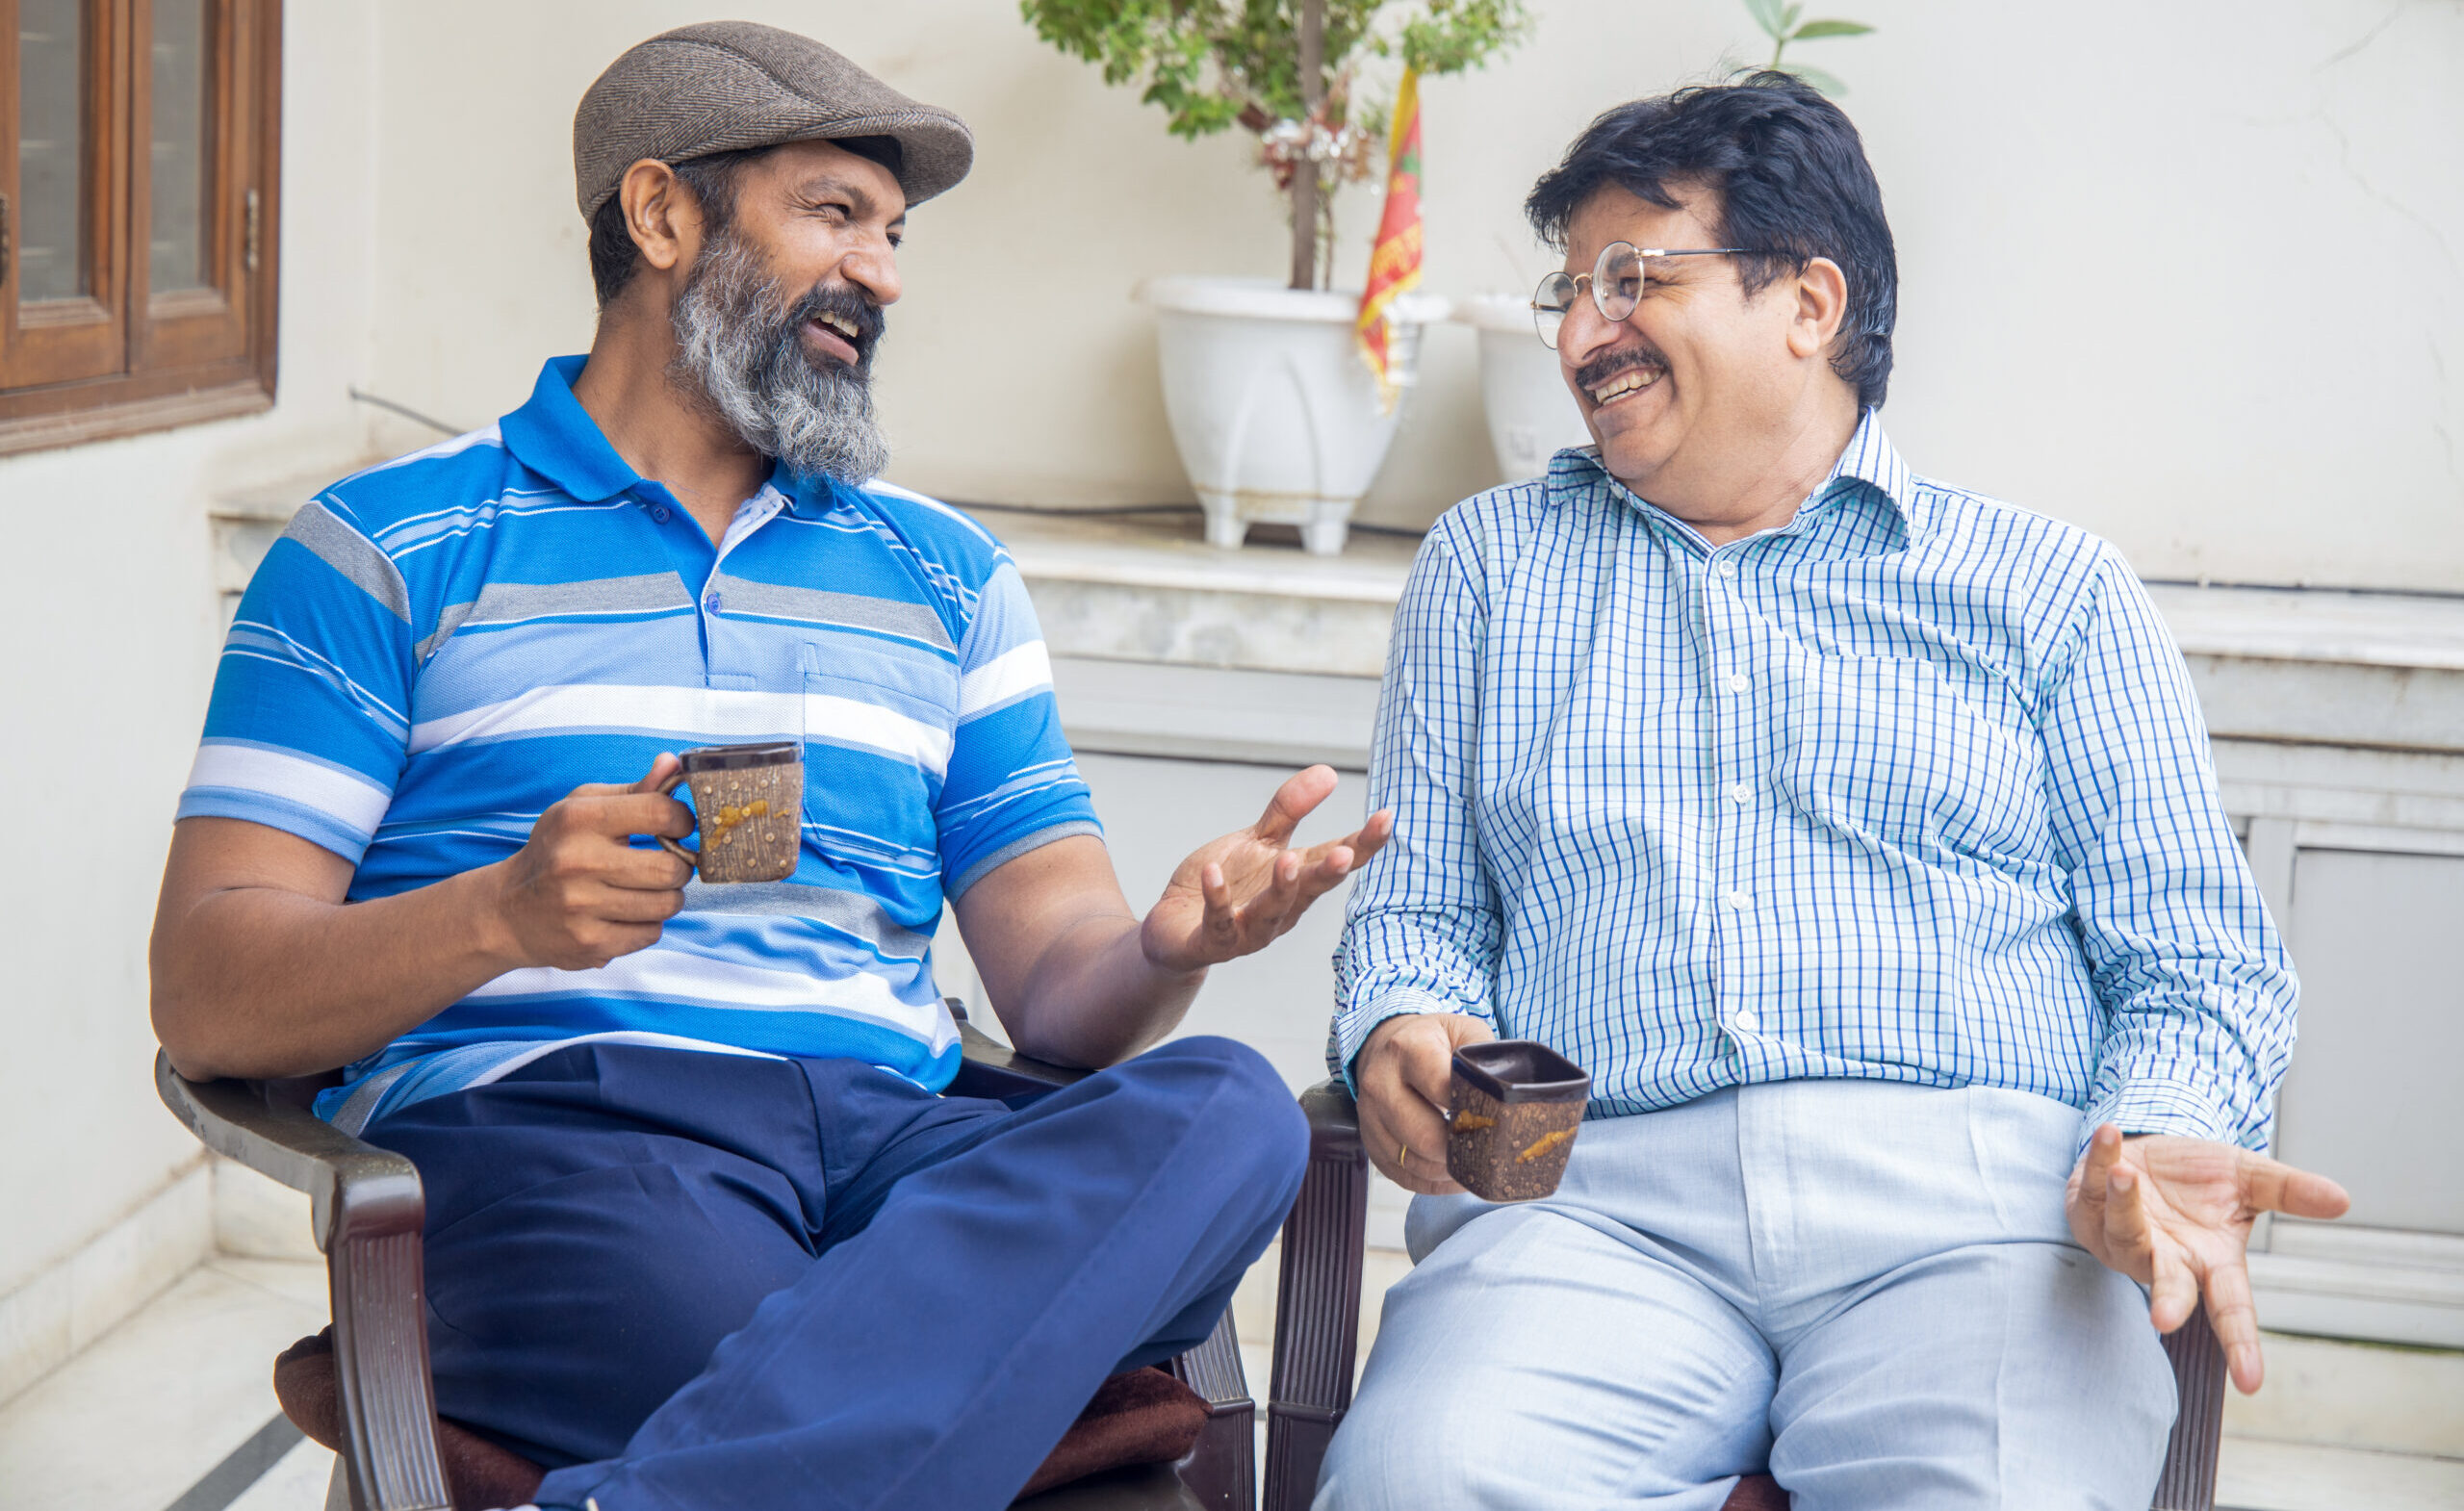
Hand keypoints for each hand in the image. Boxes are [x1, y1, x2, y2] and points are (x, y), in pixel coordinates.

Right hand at [490, 755, 694, 970]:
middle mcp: (577, 861)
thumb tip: (673, 763)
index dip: (682, 820)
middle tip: (666, 865)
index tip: (680, 827)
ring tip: (647, 890)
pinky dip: (648, 924)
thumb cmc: (557, 850)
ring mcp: (581, 906)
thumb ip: (636, 790)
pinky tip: (626, 914)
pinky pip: (651, 933)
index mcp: (578, 819)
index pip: (659, 812)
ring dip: (667, 898)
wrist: (507, 910)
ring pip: (667, 904)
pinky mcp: (588, 942)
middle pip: (670, 868)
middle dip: (679, 867)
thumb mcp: (584, 808)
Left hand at [1139, 765, 1392, 972]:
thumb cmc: (1228, 883)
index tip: (1386, 817)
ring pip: (1271, 912)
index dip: (1362, 843)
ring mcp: (1248, 929)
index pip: (1335, 860)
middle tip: (1344, 853)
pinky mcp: (1212, 940)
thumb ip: (1289, 810)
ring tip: (1287, 861)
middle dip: (1328, 873)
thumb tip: (1330, 771)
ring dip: (1281, 888)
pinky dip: (1217, 897)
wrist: (1176, 927)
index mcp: (1298, 882)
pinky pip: (1217, 921)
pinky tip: (1213, 872)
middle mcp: (1282, 910)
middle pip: (1311, 890)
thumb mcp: (1257, 841)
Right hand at [1356, 1012, 1495, 1194]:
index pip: (1440, 1087)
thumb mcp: (1463, 1031)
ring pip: (1413, 1162)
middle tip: (1485, 1148)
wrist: (1387, 1044)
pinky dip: (1433, 1183)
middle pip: (1424, 1135)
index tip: (1492, 1118)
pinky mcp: (1370, 1143)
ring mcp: (1370, 1116)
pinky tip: (1453, 1174)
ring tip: (1473, 1163)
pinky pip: (1403, 1176)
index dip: (1470, 1109)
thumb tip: (1505, 1094)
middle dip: (1460, 1148)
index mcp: (1407, 1049)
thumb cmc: (1432, 1041)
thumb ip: (1484, 1056)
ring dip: (1448, 1170)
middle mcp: (1380, 1083)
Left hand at [2066, 1124, 2349, 1392]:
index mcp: (2209, 1262)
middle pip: (2169, 1287)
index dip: (2240, 1345)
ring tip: (2127, 1175)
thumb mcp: (2248, 1179)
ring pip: (2122, 1230)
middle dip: (2168, 1302)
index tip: (2251, 1382)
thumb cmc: (2199, 1179)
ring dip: (2124, 1204)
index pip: (2231, 1309)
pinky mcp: (2086, 1209)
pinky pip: (2091, 1187)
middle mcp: (2164, 1258)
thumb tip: (2343, 1199)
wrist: (2147, 1151)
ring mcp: (2122, 1237)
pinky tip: (2109, 1136)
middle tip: (2163, 1320)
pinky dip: (2101, 1161)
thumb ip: (2289, 1191)